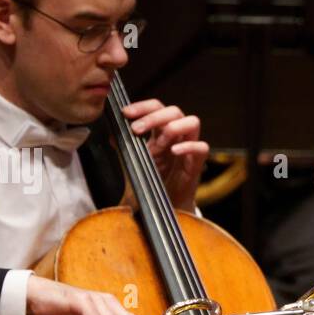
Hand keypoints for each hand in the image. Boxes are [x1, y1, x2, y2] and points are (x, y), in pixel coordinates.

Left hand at [121, 98, 208, 212]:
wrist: (161, 207)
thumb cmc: (150, 182)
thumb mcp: (132, 161)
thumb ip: (124, 146)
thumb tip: (112, 134)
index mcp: (162, 131)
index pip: (157, 107)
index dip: (143, 107)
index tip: (126, 113)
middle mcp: (177, 136)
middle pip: (174, 111)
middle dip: (154, 117)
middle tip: (136, 129)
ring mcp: (188, 148)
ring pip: (193, 122)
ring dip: (173, 127)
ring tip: (157, 143)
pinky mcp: (196, 163)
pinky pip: (201, 147)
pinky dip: (188, 146)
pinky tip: (173, 151)